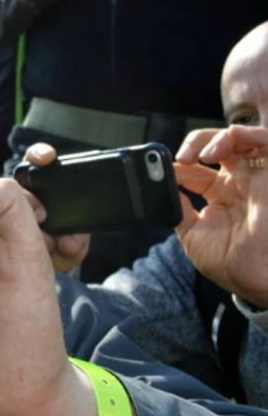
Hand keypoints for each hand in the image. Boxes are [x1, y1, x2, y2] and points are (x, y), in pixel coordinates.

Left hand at [174, 125, 267, 306]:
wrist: (255, 281)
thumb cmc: (229, 262)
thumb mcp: (191, 234)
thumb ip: (177, 208)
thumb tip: (160, 188)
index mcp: (218, 194)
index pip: (195, 167)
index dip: (177, 164)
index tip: (160, 170)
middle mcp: (238, 182)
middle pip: (217, 145)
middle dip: (195, 144)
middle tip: (182, 158)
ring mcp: (256, 179)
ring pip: (240, 139)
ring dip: (218, 138)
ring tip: (203, 153)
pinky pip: (267, 143)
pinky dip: (249, 134)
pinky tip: (229, 142)